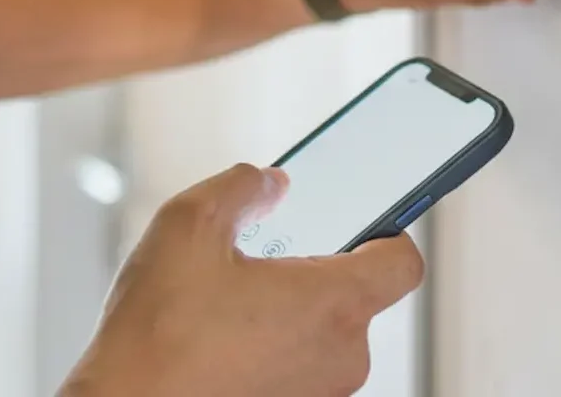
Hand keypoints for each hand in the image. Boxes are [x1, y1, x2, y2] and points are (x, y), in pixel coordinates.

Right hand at [60, 163, 423, 396]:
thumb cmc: (157, 333)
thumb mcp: (189, 223)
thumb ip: (242, 186)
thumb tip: (270, 184)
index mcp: (334, 304)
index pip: (403, 262)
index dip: (384, 231)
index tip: (355, 219)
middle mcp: (341, 358)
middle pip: (356, 297)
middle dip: (313, 269)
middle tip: (261, 255)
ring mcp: (319, 395)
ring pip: (323, 335)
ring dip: (289, 312)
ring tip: (228, 301)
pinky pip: (299, 368)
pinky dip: (273, 347)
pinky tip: (221, 337)